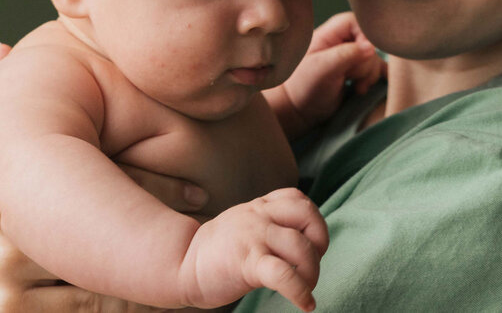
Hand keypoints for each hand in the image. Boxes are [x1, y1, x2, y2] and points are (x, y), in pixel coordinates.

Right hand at [0, 43, 210, 312]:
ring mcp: (10, 284)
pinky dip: (127, 309)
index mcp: (6, 191)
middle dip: (160, 234)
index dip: (156, 186)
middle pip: (108, 234)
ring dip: (153, 282)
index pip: (100, 183)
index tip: (197, 192)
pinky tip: (158, 305)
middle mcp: (7, 236)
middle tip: (206, 237)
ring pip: (106, 283)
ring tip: (191, 273)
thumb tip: (5, 49)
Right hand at [180, 188, 328, 311]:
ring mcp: (253, 237)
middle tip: (309, 266)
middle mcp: (258, 216)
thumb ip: (269, 221)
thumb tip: (302, 237)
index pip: (299, 199)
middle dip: (320, 242)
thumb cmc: (217, 250)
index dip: (313, 223)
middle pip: (308, 215)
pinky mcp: (247, 263)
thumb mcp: (245, 224)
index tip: (309, 245)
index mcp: (259, 206)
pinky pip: (284, 275)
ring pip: (301, 247)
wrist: (180, 264)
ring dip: (312, 272)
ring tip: (305, 288)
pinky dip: (300, 292)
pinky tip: (305, 304)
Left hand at [267, 12, 384, 136]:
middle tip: (349, 77)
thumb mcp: (322, 69)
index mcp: (329, 34)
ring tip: (355, 88)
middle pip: (368, 42)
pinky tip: (366, 87)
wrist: (299, 110)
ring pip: (373, 58)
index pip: (356, 22)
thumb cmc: (304, 87)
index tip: (361, 56)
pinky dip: (375, 79)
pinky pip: (377, 69)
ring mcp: (350, 58)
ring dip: (369, 75)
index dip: (364, 37)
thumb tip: (371, 46)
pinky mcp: (357, 73)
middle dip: (365, 63)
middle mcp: (341, 43)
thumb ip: (345, 54)